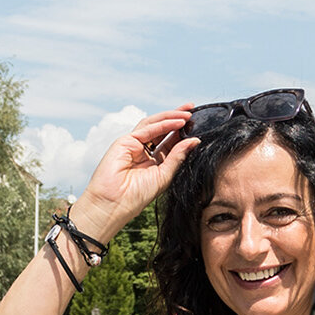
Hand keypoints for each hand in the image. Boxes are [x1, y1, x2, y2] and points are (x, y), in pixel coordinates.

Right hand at [68, 106, 199, 240]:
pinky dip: (163, 124)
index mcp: (155, 161)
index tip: (199, 125)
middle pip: (162, 129)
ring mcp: (133, 145)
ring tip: (188, 114)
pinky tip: (178, 122)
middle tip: (193, 110)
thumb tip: (195, 140)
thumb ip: (178, 156)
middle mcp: (144, 151)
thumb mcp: (165, 175)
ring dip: (171, 117)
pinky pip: (147, 129)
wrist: (115, 204)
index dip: (183, 132)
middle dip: (178, 118)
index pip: (171, 141)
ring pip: (154, 125)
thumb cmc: (137, 195)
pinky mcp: (124, 141)